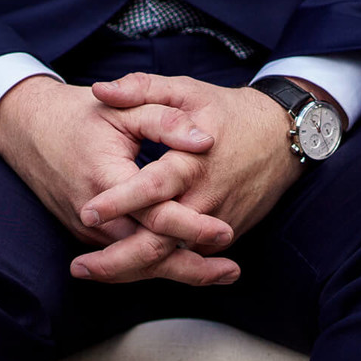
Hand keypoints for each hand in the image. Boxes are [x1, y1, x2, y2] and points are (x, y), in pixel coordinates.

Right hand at [0, 76, 239, 285]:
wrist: (28, 130)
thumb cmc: (79, 115)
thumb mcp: (123, 108)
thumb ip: (165, 120)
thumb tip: (205, 141)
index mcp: (106, 179)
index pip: (153, 214)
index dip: (190, 225)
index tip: (225, 232)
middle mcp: (94, 215)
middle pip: (146, 254)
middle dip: (190, 268)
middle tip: (232, 272)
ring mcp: (87, 230)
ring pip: (135, 263)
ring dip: (178, 272)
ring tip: (221, 274)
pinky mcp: (87, 234)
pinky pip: (124, 257)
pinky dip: (156, 265)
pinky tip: (188, 266)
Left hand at [68, 74, 307, 281]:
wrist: (283, 138)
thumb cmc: (228, 112)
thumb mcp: (187, 90)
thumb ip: (142, 88)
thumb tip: (100, 89)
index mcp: (192, 162)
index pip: (154, 188)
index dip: (120, 202)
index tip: (87, 212)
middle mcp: (205, 199)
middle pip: (159, 241)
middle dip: (118, 259)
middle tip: (78, 267)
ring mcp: (217, 222)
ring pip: (171, 257)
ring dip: (131, 270)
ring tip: (90, 272)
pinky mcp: (225, 235)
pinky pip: (187, 257)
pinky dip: (155, 267)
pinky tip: (121, 271)